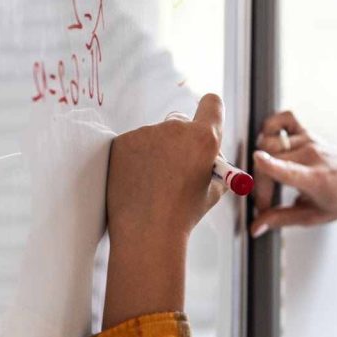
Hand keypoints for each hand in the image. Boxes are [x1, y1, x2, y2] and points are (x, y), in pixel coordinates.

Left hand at [107, 94, 226, 246]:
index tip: (208, 119)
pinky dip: (137, 159)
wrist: (147, 232)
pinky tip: (139, 182)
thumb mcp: (213, 190)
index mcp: (204, 138)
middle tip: (178, 168)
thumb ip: (214, 166)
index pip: (213, 104)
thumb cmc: (183, 213)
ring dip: (158, 152)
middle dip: (182, 140)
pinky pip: (135, 145)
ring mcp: (146, 133)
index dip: (212, 111)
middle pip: (182, 122)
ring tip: (156, 183)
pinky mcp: (122, 141)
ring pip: (156, 137)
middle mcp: (175, 129)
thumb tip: (211, 158)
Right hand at [251, 110, 336, 236]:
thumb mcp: (313, 217)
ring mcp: (310, 141)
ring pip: (271, 143)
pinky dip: (273, 123)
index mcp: (317, 180)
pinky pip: (286, 118)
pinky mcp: (308, 133)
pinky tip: (270, 140)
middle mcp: (313, 156)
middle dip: (260, 184)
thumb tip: (256, 227)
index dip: (272, 165)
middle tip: (266, 202)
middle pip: (271, 160)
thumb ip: (282, 219)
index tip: (258, 161)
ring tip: (270, 180)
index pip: (291, 170)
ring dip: (263, 163)